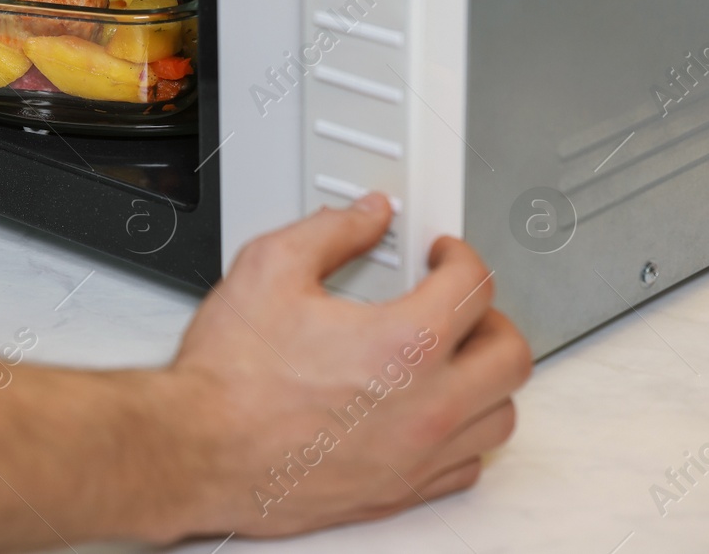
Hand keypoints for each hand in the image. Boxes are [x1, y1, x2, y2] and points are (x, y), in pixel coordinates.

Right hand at [163, 193, 529, 537]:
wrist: (199, 450)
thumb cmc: (229, 377)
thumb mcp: (270, 269)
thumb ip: (331, 232)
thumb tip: (368, 216)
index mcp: (404, 344)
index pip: (474, 287)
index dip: (462, 257)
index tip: (444, 256)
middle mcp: (426, 405)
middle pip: (509, 355)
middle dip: (490, 317)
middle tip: (460, 303)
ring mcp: (417, 456)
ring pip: (500, 415)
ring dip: (487, 378)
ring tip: (456, 357)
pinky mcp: (399, 492)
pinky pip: (469, 466)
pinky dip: (466, 434)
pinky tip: (437, 413)